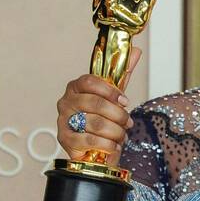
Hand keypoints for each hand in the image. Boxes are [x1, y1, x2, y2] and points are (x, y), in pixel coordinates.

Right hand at [55, 46, 141, 163]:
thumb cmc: (104, 121)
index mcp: (76, 87)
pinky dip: (107, 144)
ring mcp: (63, 120)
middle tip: (128, 123)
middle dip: (118, 115)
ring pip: (95, 123)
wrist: (97, 149)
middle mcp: (65, 102)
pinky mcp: (64, 139)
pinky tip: (113, 146)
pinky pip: (90, 140)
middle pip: (95, 104)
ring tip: (121, 136)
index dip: (110, 91)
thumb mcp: (115, 97)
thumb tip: (136, 51)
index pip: (89, 81)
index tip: (125, 101)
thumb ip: (123, 75)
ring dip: (115, 131)